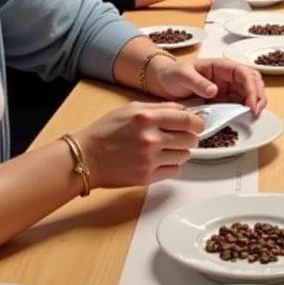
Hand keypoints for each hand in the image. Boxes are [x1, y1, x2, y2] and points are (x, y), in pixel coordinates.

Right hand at [75, 102, 201, 189]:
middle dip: (190, 137)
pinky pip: (174, 171)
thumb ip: (160, 107)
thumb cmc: (105, 132)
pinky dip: (170, 165)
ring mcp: (149, 160)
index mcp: (147, 118)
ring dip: (179, 152)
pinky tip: (158, 160)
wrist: (85, 157)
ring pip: (184, 156)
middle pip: (191, 139)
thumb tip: (185, 110)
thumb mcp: (131, 109)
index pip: (188, 120)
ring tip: (164, 148)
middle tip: (181, 137)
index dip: (198, 123)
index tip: (197, 125)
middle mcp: (150, 139)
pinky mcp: (147, 177)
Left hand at [150, 57, 266, 114]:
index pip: (243, 74)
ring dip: (255, 103)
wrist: (163, 83)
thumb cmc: (172, 74)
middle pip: (253, 82)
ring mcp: (227, 88)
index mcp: (221, 66)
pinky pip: (239, 103)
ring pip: (250, 93)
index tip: (250, 104)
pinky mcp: (224, 100)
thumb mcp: (182, 75)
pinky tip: (244, 117)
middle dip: (259, 95)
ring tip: (253, 115)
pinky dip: (245, 110)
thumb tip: (214, 90)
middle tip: (255, 112)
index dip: (251, 88)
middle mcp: (228, 76)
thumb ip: (198, 82)